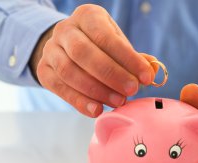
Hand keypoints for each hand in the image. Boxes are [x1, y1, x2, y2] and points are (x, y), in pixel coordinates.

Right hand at [29, 4, 155, 116]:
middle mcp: (65, 30)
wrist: (67, 47)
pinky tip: (97, 110)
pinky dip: (80, 101)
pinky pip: (60, 88)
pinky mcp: (44, 70)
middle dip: (111, 75)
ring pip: (70, 72)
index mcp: (87, 16)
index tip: (146, 77)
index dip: (128, 58)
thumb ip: (134, 58)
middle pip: (84, 53)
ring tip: (118, 102)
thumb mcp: (117, 44)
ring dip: (96, 90)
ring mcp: (51, 50)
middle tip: (131, 91)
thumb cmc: (99, 46)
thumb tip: (153, 69)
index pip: (107, 37)